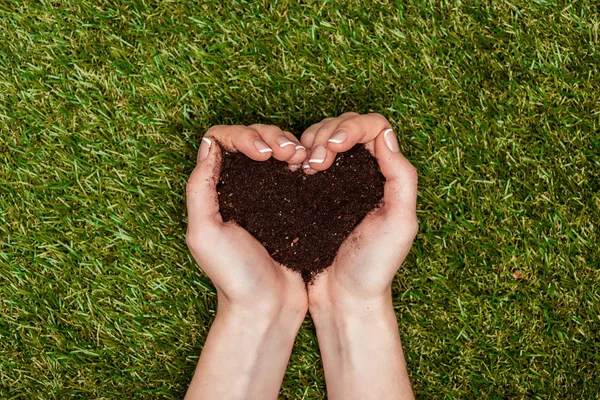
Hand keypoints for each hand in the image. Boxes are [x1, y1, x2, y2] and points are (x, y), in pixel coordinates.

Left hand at [186, 124, 307, 312]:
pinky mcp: (291, 202)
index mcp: (215, 189)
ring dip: (289, 143)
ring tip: (301, 158)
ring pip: (275, 147)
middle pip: (251, 137)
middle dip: (271, 136)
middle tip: (288, 154)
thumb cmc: (235, 275)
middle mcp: (240, 185)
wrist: (270, 306)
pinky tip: (310, 167)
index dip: (243, 136)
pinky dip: (303, 159)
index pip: (222, 140)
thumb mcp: (204, 233)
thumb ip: (199, 188)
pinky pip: (295, 168)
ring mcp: (267, 192)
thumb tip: (209, 144)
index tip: (262, 154)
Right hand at [301, 113, 417, 399]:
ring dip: (310, 142)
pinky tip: (293, 171)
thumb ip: (401, 177)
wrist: (343, 298)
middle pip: (345, 126)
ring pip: (322, 138)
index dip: (351, 127)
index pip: (373, 127)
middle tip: (316, 163)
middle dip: (327, 134)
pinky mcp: (313, 193)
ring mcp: (336, 181)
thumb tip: (385, 135)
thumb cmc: (373, 267)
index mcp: (386, 175)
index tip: (333, 147)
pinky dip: (298, 157)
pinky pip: (305, 159)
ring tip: (305, 167)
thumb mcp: (400, 223)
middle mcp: (363, 173)